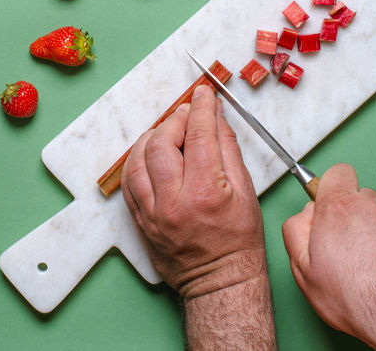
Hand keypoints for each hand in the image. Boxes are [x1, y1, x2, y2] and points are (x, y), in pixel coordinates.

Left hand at [121, 84, 267, 297]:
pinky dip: (136, 161)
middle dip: (175, 120)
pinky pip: (128, 182)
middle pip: (161, 143)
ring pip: (138, 160)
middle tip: (187, 114)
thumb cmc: (239, 241)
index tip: (203, 95)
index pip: (198, 136)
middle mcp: (174, 202)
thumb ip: (228, 149)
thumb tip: (216, 117)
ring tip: (167, 132)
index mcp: (205, 193)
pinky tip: (149, 154)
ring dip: (151, 138)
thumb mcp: (246, 191)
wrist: (220, 282)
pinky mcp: (141, 222)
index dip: (201, 109)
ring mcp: (153, 214)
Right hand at [282, 164, 375, 349]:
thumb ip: (296, 230)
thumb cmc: (354, 296)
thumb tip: (304, 215)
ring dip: (371, 230)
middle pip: (357, 196)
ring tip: (368, 263)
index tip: (327, 209)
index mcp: (338, 208)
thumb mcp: (303, 268)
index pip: (336, 173)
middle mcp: (370, 205)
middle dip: (350, 214)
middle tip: (345, 246)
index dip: (330, 189)